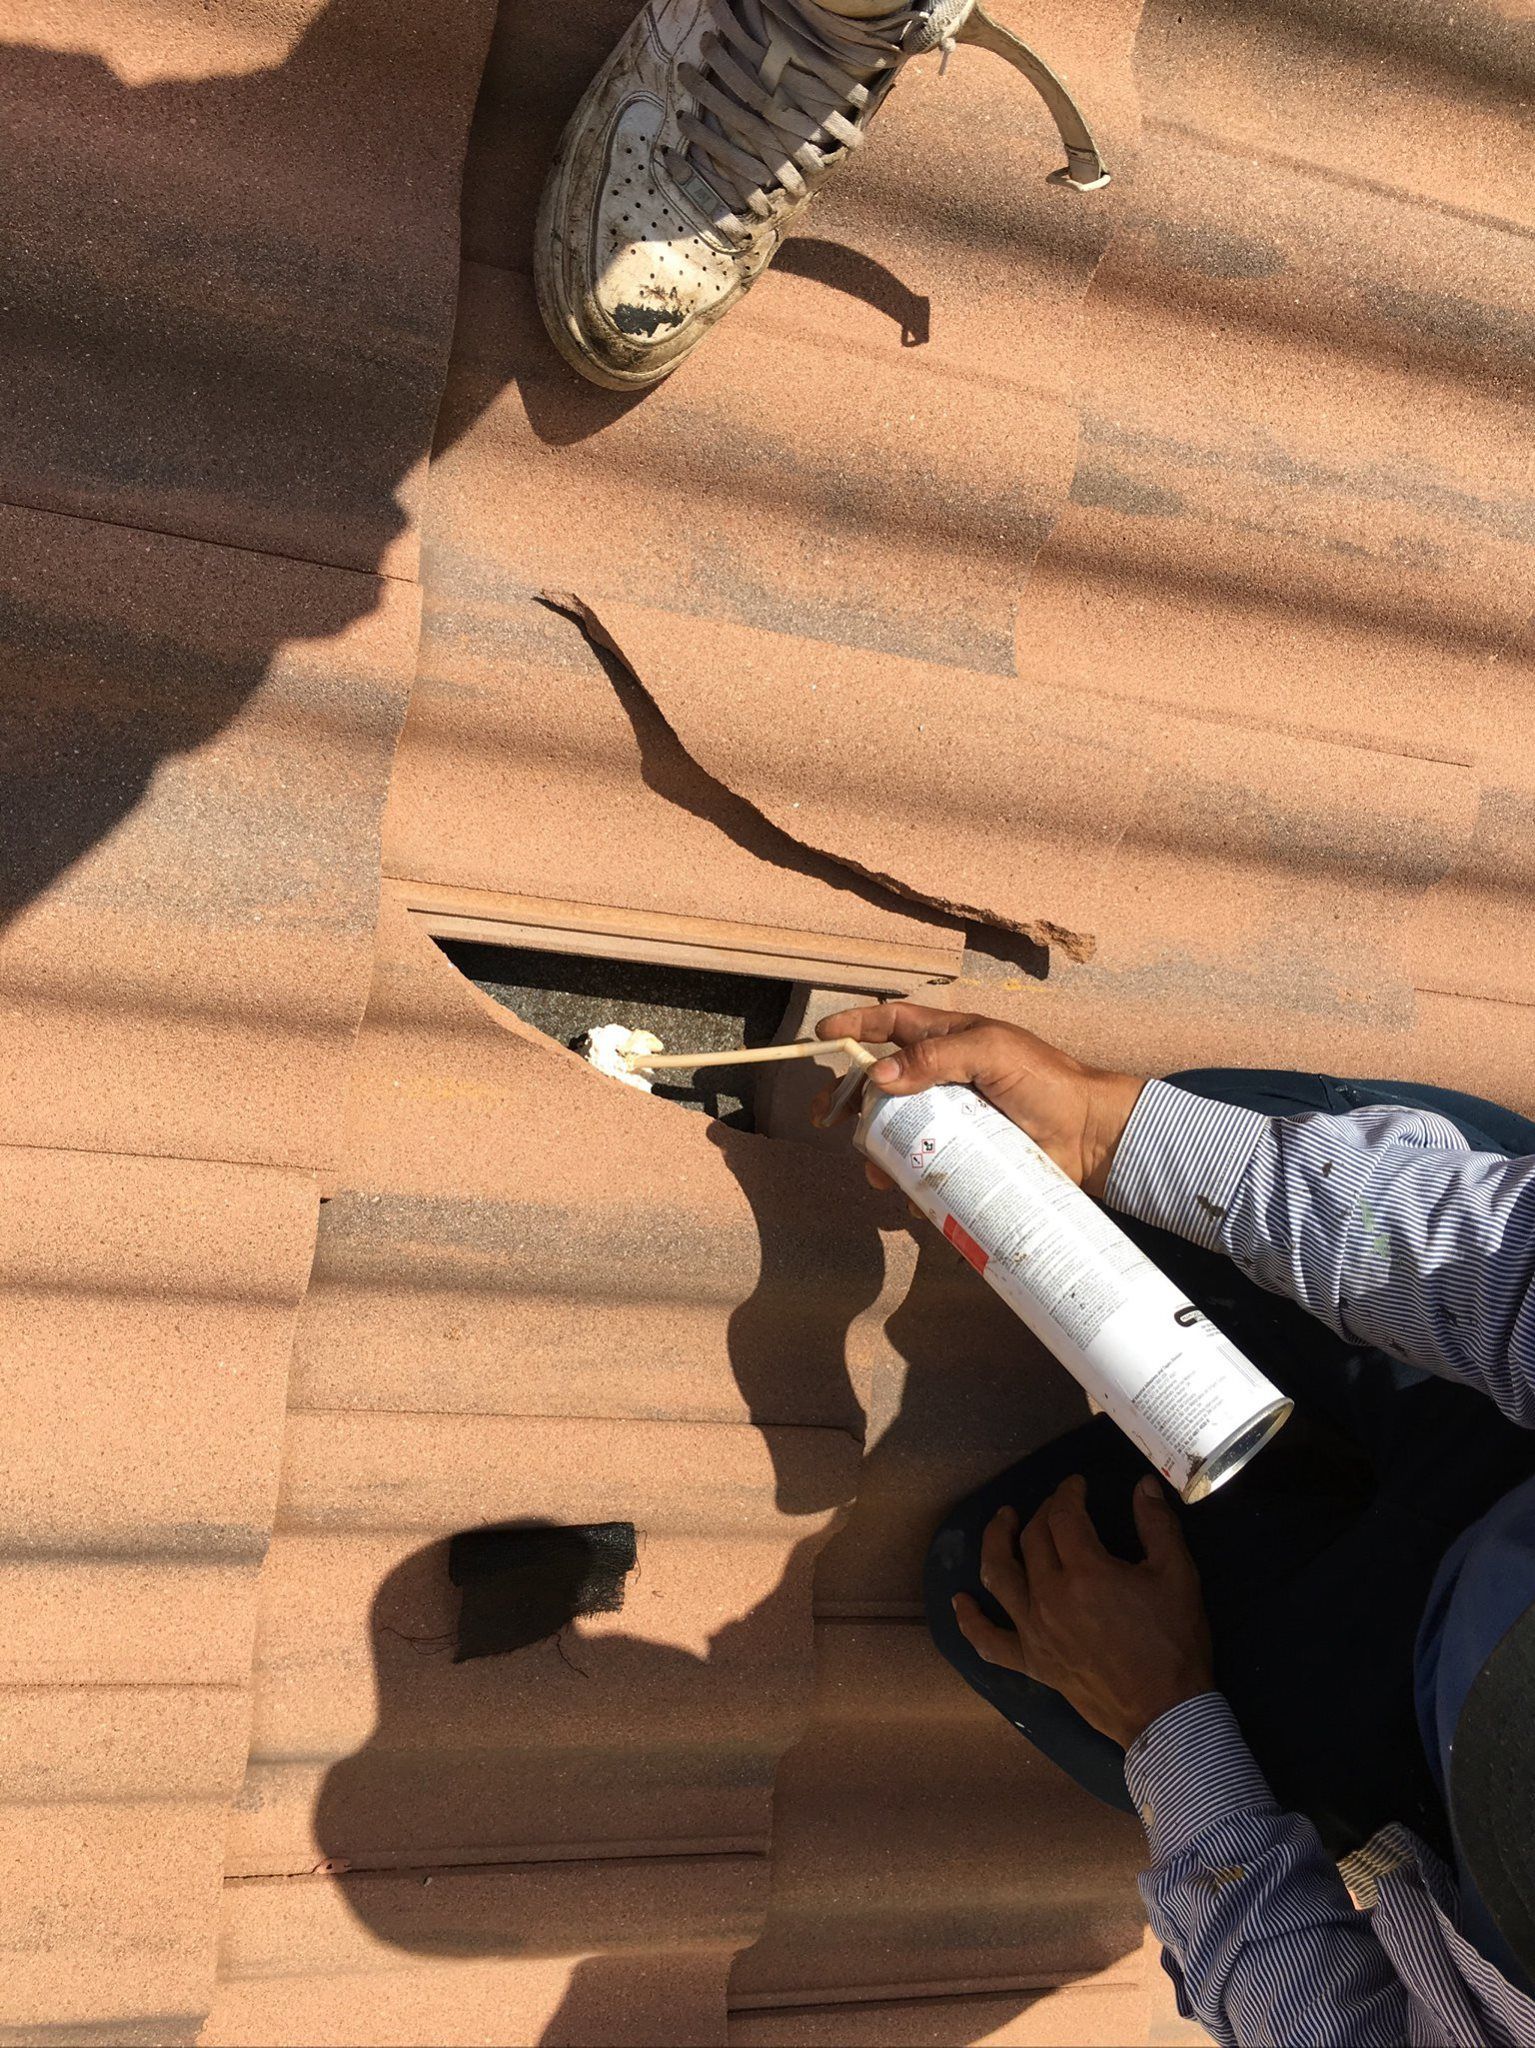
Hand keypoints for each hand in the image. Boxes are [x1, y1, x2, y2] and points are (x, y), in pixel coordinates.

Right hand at [815, 1003, 1145, 1199]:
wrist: (1088, 1135)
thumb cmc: (1046, 1080)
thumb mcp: (992, 1052)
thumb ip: (936, 1057)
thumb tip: (879, 1074)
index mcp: (949, 1041)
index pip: (891, 1023)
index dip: (855, 1025)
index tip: (821, 1034)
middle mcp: (942, 1078)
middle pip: (879, 1083)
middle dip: (847, 1098)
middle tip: (826, 1117)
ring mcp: (950, 1119)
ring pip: (894, 1132)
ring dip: (876, 1150)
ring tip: (877, 1169)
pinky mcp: (961, 1156)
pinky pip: (923, 1169)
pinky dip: (910, 1184)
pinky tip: (912, 1195)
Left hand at [953, 1474, 1213, 1750]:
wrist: (1165, 1712)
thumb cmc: (1174, 1642)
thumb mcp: (1178, 1576)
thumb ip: (1158, 1525)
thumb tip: (1142, 1484)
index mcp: (1085, 1571)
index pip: (1064, 1516)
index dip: (1068, 1493)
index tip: (1077, 1485)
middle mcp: (1050, 1596)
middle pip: (1032, 1539)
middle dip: (1043, 1513)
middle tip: (1058, 1506)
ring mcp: (1034, 1630)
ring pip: (999, 1576)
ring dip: (995, 1543)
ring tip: (1003, 1523)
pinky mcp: (1031, 1662)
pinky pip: (989, 1640)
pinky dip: (970, 1621)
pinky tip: (960, 1602)